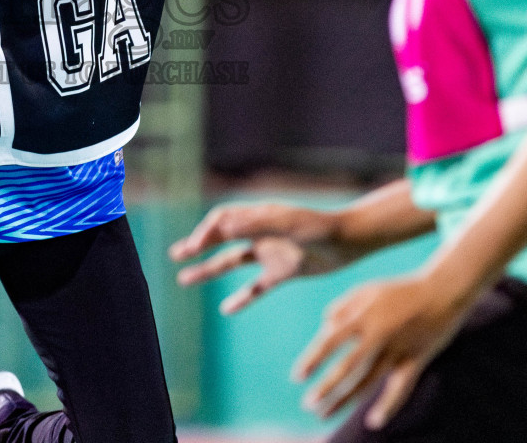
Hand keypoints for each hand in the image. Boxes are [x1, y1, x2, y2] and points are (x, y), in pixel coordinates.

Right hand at [169, 203, 368, 313]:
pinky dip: (241, 297)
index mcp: (258, 216)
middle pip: (221, 239)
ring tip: (184, 279)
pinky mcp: (282, 273)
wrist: (349, 242)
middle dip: (197, 246)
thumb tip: (220, 225)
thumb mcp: (286, 222)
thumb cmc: (319, 226)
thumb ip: (254, 223)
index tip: (193, 248)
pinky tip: (226, 309)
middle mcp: (260, 233)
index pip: (222, 221)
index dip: (205, 232)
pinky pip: (256, 287)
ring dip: (209, 270)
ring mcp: (270, 253)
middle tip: (176, 255)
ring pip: (232, 263)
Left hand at [292, 271, 471, 428]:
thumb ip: (342, 306)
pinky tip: (373, 422)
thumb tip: (324, 327)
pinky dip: (388, 406)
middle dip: (326, 388)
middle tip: (308, 405)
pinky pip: (400, 388)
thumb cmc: (400, 289)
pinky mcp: (416, 361)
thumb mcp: (367, 289)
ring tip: (325, 414)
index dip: (313, 360)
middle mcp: (379, 336)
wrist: (443, 291)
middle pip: (347, 368)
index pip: (331, 341)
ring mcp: (398, 350)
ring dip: (346, 400)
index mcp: (364, 316)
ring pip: (368, 382)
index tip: (297, 377)